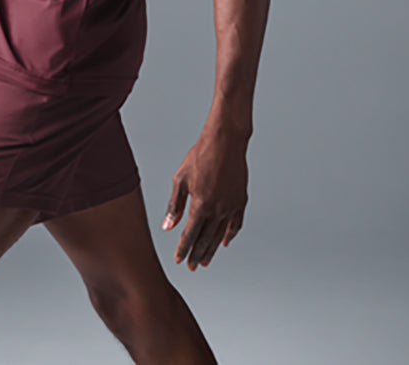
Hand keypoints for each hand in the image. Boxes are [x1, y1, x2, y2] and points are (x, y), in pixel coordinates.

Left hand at [161, 132, 247, 269]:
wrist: (225, 141)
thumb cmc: (200, 156)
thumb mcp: (181, 178)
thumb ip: (175, 205)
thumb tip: (168, 226)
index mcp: (200, 204)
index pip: (190, 234)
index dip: (183, 249)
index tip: (179, 260)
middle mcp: (217, 209)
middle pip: (205, 239)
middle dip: (197, 254)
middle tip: (191, 266)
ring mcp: (231, 207)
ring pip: (220, 235)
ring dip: (211, 250)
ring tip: (205, 261)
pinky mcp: (240, 201)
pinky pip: (235, 225)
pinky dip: (229, 236)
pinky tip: (223, 242)